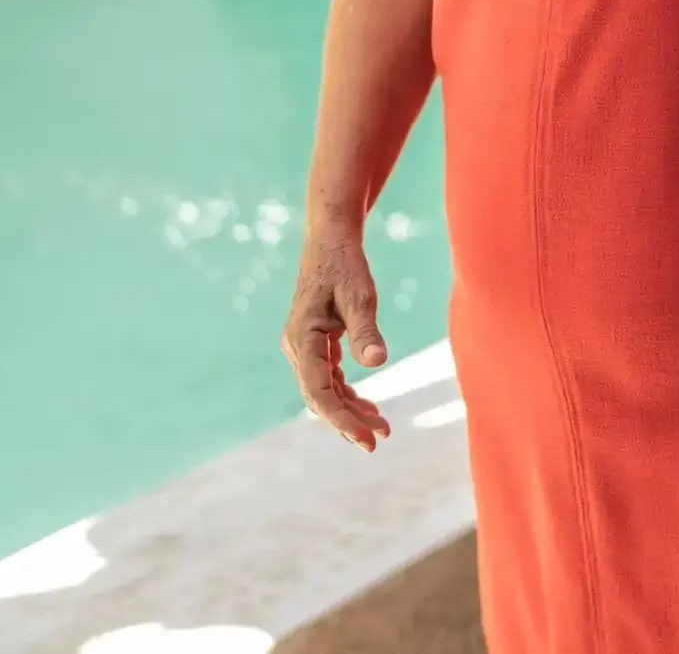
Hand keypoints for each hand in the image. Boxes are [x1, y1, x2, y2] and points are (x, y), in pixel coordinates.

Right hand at [282, 220, 392, 450]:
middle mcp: (296, 347)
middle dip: (348, 421)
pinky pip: (327, 378)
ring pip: (323, 390)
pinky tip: (368, 406)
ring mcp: (303, 347)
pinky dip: (346, 394)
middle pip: (319, 396)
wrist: (331, 239)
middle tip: (379, 440)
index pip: (318, 391)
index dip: (342, 418)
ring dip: (349, 410)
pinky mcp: (313, 344)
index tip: (367, 438)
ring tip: (382, 427)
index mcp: (302, 338)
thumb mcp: (360, 296)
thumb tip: (377, 362)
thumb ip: (366, 330)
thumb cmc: (345, 265)